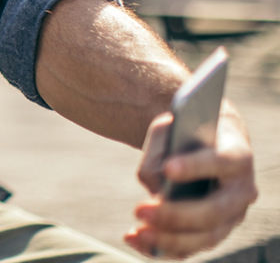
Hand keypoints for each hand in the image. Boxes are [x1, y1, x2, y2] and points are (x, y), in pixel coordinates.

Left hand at [124, 106, 257, 258]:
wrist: (200, 144)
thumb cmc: (184, 131)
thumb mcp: (170, 127)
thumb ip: (160, 150)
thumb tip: (157, 186)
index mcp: (237, 157)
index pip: (221, 162)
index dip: (195, 166)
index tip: (168, 168)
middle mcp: (240, 192)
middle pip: (214, 211)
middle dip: (176, 214)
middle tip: (139, 210)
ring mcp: (230, 217)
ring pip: (205, 237)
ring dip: (169, 238)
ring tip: (137, 231)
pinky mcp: (211, 232)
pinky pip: (189, 248)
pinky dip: (160, 247)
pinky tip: (133, 238)